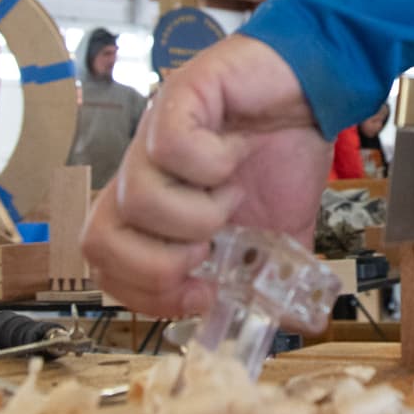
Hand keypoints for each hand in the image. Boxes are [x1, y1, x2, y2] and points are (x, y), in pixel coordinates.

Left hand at [82, 35, 329, 315]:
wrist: (314, 88)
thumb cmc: (285, 152)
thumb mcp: (280, 231)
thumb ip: (269, 274)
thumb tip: (289, 326)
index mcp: (152, 207)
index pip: (106, 264)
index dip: (147, 294)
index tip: (203, 295)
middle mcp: (140, 171)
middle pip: (99, 239)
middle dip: (159, 267)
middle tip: (207, 249)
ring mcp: (153, 134)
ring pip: (138, 199)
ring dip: (198, 213)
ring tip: (232, 191)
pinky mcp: (177, 97)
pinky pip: (173, 148)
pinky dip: (214, 164)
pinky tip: (238, 151)